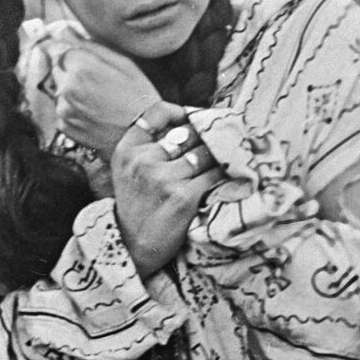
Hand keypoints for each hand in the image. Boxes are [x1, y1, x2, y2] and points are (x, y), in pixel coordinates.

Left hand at [54, 41, 159, 159]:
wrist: (142, 136)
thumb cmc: (138, 97)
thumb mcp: (122, 62)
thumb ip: (90, 46)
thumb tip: (66, 32)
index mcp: (80, 67)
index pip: (53, 48)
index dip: (60, 47)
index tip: (67, 48)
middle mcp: (66, 88)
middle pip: (55, 68)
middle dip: (69, 68)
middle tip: (93, 77)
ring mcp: (62, 108)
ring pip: (58, 88)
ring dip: (70, 88)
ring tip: (96, 96)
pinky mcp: (63, 125)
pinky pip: (62, 107)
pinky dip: (72, 106)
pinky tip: (93, 110)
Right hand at [110, 101, 224, 278]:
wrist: (131, 247)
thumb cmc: (136, 207)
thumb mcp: (128, 171)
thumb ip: (149, 146)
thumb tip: (191, 123)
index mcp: (127, 150)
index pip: (157, 113)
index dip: (182, 112)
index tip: (197, 120)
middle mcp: (142, 160)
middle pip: (188, 132)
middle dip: (209, 136)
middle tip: (227, 136)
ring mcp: (162, 178)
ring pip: (205, 152)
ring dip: (221, 156)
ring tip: (232, 158)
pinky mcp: (183, 196)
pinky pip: (214, 174)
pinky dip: (226, 175)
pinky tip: (232, 177)